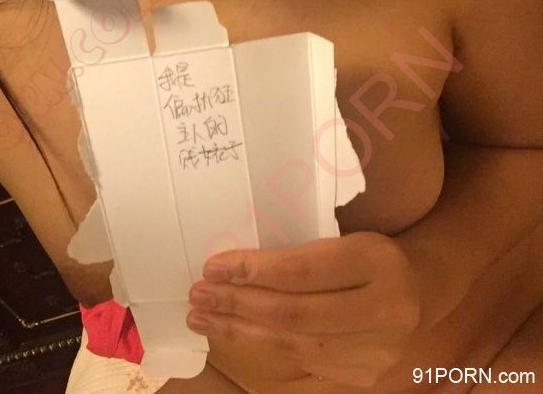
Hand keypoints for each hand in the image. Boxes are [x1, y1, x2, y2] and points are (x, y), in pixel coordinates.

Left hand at [186, 232, 421, 387]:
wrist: (419, 291)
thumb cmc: (368, 258)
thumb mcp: (343, 239)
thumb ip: (297, 254)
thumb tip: (229, 269)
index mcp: (377, 262)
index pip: (303, 270)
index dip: (252, 270)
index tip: (213, 267)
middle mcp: (385, 311)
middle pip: (294, 313)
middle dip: (238, 304)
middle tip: (199, 295)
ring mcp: (377, 354)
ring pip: (293, 347)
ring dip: (240, 332)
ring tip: (203, 318)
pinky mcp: (364, 379)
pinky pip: (302, 372)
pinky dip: (261, 356)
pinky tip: (234, 340)